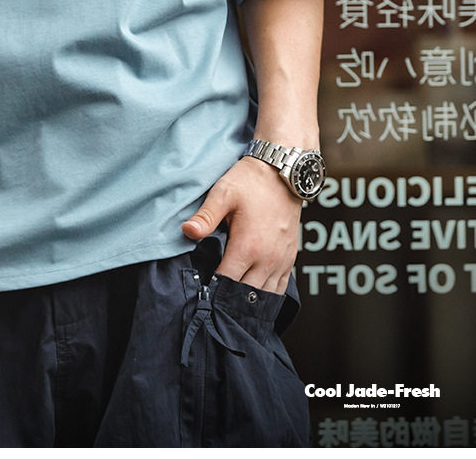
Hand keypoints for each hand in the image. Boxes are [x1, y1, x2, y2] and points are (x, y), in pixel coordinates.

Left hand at [181, 156, 301, 293]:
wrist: (282, 172)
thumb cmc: (250, 182)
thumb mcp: (223, 193)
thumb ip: (205, 216)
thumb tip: (187, 231)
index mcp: (247, 247)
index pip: (226, 282)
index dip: (212, 291)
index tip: (200, 295)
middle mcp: (267, 259)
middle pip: (245, 295)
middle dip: (228, 301)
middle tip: (211, 304)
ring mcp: (281, 260)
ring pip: (264, 296)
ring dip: (248, 302)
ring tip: (229, 305)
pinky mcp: (290, 258)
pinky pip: (280, 288)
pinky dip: (266, 296)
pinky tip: (253, 299)